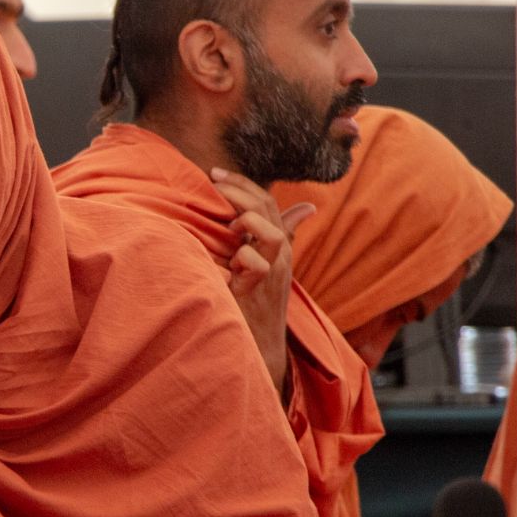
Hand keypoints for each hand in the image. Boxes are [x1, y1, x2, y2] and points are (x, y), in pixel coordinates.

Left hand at [210, 168, 314, 399]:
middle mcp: (280, 255)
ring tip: (229, 226)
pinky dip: (242, 258)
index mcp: (278, 244)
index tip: (214, 174)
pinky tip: (228, 262)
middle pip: (268, 209)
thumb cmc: (256, 300)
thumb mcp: (265, 263)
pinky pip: (256, 265)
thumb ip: (277, 233)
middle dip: (238, 190)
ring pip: (271, 236)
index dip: (243, 184)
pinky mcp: (258, 292)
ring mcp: (272, 274)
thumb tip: (305, 207)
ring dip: (247, 222)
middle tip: (212, 181)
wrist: (260, 342)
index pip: (267, 202)